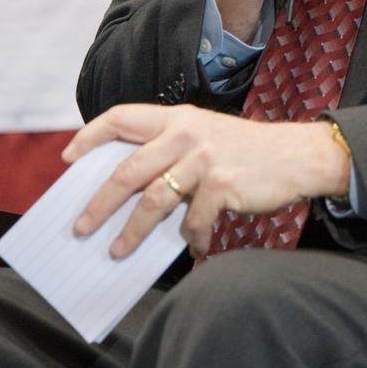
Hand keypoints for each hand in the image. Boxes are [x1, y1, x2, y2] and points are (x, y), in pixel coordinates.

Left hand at [62, 104, 349, 259]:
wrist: (297, 155)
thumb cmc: (247, 151)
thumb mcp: (206, 136)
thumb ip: (171, 150)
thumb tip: (128, 187)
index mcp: (177, 118)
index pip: (122, 117)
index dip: (91, 136)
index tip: (69, 158)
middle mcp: (186, 134)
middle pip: (128, 169)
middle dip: (99, 202)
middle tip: (80, 226)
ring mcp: (204, 158)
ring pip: (153, 200)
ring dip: (131, 231)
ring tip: (117, 250)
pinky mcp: (223, 183)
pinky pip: (194, 220)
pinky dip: (190, 239)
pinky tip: (193, 248)